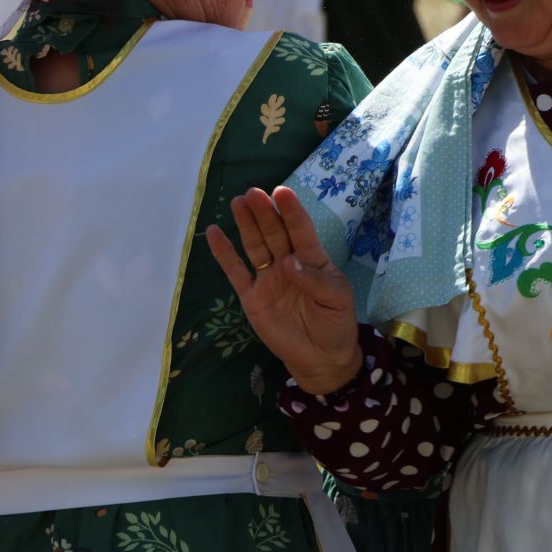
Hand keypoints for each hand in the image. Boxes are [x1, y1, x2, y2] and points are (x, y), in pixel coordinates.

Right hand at [206, 187, 361, 395]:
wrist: (321, 358)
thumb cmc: (335, 324)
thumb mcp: (337, 299)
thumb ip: (316, 280)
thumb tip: (289, 262)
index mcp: (312, 259)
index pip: (300, 230)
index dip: (291, 211)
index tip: (282, 192)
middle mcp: (287, 263)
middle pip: (273, 232)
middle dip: (264, 212)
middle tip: (253, 193)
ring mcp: (268, 279)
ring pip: (254, 245)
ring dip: (246, 224)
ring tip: (238, 202)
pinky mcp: (251, 296)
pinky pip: (235, 271)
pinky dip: (224, 253)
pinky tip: (214, 232)